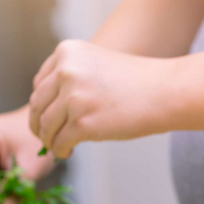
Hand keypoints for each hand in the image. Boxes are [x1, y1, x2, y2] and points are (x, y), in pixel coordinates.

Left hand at [29, 40, 173, 158]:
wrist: (166, 92)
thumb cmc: (138, 83)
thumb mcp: (97, 65)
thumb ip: (72, 77)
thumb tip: (48, 108)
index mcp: (67, 52)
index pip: (40, 83)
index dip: (42, 104)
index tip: (48, 117)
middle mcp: (66, 71)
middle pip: (38, 105)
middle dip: (39, 124)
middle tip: (46, 137)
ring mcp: (73, 97)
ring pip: (45, 126)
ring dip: (48, 140)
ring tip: (58, 146)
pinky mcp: (82, 122)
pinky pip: (59, 141)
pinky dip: (61, 150)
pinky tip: (69, 152)